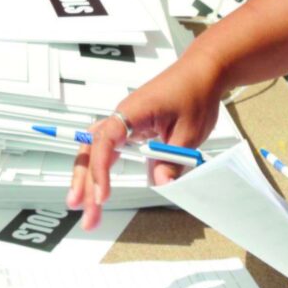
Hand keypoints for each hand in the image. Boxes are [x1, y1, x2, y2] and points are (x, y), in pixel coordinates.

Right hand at [64, 48, 226, 230]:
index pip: (105, 141)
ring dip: (88, 178)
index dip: (100, 170)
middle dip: (85, 182)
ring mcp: (124, 123)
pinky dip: (101, 169)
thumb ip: (173, 159)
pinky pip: (108, 149)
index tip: (102, 196)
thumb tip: (162, 184)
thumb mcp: (190, 132)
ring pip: (95, 150)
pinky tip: (97, 188)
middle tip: (85, 214)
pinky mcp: (131, 129)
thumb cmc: (195, 93)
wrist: (202, 73)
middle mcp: (122, 117)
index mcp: (132, 112)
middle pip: (91, 149)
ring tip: (86, 208)